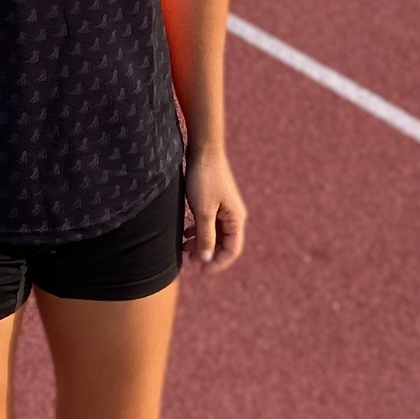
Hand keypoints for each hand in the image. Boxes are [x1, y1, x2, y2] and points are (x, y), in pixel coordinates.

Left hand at [182, 151, 246, 274]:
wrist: (203, 149)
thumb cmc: (204, 179)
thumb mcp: (203, 210)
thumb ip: (205, 236)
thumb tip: (206, 259)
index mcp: (236, 219)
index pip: (232, 250)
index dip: (217, 263)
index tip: (200, 271)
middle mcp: (233, 215)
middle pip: (223, 244)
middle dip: (207, 254)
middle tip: (189, 262)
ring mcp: (223, 207)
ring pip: (214, 233)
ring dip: (201, 243)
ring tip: (184, 250)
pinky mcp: (213, 200)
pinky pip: (208, 222)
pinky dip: (198, 230)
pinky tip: (185, 234)